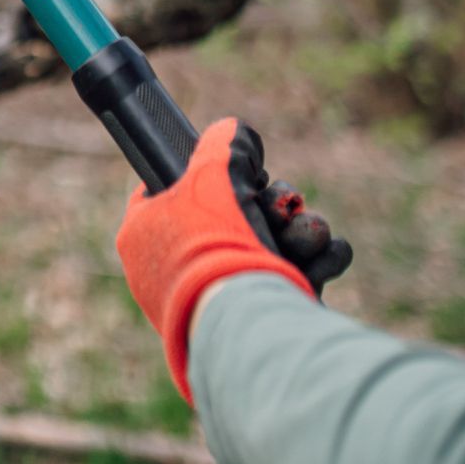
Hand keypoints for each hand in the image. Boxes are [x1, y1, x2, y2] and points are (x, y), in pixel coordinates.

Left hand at [115, 117, 351, 402]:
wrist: (245, 323)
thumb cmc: (217, 243)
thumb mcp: (216, 167)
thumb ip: (227, 141)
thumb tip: (239, 139)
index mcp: (148, 234)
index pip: (177, 189)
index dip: (212, 174)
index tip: (238, 173)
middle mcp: (177, 269)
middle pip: (236, 213)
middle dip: (272, 206)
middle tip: (277, 207)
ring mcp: (219, 298)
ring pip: (274, 240)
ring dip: (300, 232)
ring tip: (300, 238)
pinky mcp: (262, 321)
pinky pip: (299, 275)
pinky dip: (316, 264)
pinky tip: (314, 265)